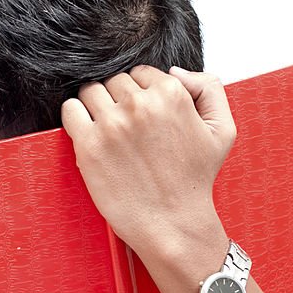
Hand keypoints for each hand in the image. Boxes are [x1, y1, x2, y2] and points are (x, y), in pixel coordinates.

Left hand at [60, 65, 234, 259]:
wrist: (171, 222)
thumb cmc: (194, 180)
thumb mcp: (222, 129)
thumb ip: (208, 88)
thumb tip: (175, 70)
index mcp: (171, 94)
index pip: (140, 73)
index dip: (140, 93)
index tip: (143, 116)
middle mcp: (140, 105)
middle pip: (114, 81)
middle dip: (118, 99)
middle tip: (126, 128)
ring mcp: (111, 124)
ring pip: (91, 91)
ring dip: (96, 106)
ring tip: (107, 131)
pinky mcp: (88, 144)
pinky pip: (70, 110)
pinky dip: (75, 116)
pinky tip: (87, 132)